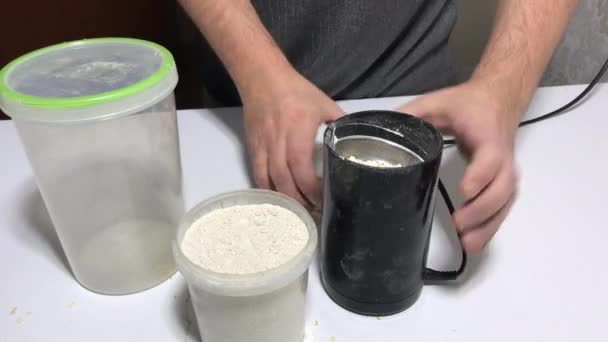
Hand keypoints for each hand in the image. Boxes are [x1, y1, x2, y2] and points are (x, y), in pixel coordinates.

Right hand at [241, 72, 342, 206]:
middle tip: (313, 211)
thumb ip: (339, 122)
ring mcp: (263, 146)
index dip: (312, 189)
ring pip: (269, 181)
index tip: (323, 199)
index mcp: (298, 133)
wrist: (263, 79)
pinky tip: (277, 197)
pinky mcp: (253, 147)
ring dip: (283, 199)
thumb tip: (353, 137)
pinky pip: (257, 174)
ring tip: (297, 210)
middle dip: (299, 200)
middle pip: (285, 181)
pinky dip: (267, 189)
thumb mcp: (324, 104)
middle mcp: (278, 143)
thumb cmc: (295, 90)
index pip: (302, 170)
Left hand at [399, 80, 521, 254]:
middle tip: (459, 224)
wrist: (497, 101)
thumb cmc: (468, 104)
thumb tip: (383, 130)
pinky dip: (490, 228)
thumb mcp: (438, 102)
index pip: (490, 158)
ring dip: (488, 226)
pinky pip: (502, 209)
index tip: (464, 191)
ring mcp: (505, 173)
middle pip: (502, 188)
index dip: (480, 176)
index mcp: (487, 136)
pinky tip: (474, 243)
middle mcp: (503, 158)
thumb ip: (412, 114)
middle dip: (482, 210)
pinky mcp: (502, 184)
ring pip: (505, 203)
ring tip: (467, 244)